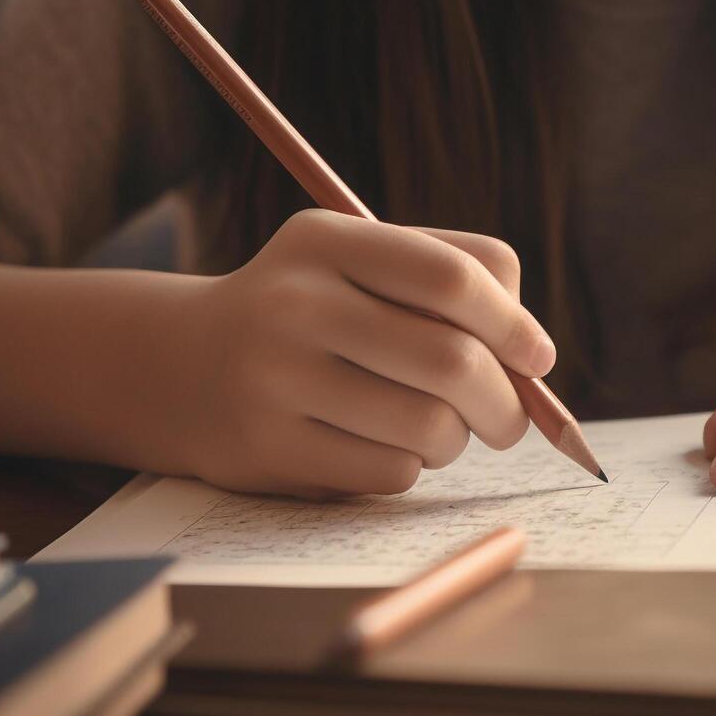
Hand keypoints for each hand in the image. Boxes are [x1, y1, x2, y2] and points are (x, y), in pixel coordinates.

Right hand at [163, 209, 553, 497]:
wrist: (179, 366)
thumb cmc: (310, 313)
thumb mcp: (358, 263)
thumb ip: (450, 280)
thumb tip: (534, 356)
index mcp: (327, 241)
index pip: (452, 277)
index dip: (513, 323)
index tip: (536, 357)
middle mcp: (295, 304)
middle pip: (453, 362)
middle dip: (505, 403)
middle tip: (510, 420)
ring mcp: (275, 378)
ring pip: (429, 427)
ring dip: (456, 439)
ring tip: (437, 429)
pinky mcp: (267, 448)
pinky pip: (389, 473)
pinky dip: (409, 468)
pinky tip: (382, 447)